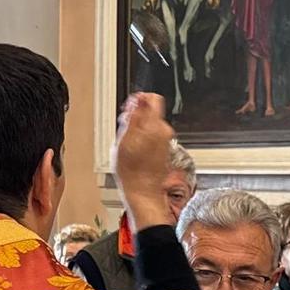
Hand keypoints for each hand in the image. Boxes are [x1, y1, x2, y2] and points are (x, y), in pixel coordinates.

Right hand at [113, 92, 177, 230]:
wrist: (143, 190)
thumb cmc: (132, 170)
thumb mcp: (124, 139)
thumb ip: (132, 117)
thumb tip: (136, 101)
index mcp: (154, 125)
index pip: (152, 99)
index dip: (139, 100)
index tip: (130, 108)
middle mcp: (164, 131)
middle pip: (151, 112)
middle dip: (137, 117)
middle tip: (124, 128)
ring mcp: (165, 140)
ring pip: (151, 124)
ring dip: (139, 129)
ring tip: (127, 143)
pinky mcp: (165, 149)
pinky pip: (153, 136)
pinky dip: (144, 139)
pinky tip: (134, 150)